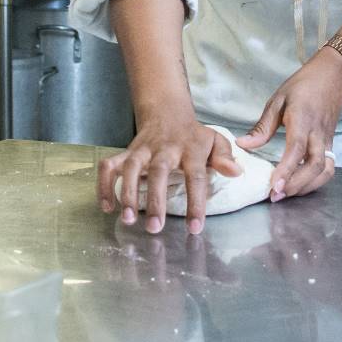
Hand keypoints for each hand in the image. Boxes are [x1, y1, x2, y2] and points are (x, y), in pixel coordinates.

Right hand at [98, 115, 242, 234]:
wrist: (167, 113)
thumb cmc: (194, 136)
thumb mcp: (215, 141)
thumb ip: (225, 157)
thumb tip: (237, 172)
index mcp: (191, 149)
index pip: (195, 176)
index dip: (195, 203)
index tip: (195, 228)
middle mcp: (165, 148)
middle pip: (159, 171)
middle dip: (155, 200)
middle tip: (155, 228)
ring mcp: (142, 149)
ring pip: (130, 167)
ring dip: (127, 193)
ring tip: (129, 219)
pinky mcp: (126, 152)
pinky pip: (109, 166)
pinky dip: (104, 185)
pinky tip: (107, 207)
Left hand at [239, 54, 341, 201]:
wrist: (333, 76)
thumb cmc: (303, 85)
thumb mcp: (278, 100)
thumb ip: (262, 127)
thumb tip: (242, 145)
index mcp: (303, 119)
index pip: (297, 149)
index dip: (286, 169)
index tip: (274, 185)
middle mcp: (318, 133)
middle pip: (315, 166)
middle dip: (296, 185)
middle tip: (276, 196)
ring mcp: (328, 140)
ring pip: (325, 171)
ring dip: (307, 187)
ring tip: (286, 194)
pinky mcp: (331, 144)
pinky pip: (328, 168)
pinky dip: (317, 181)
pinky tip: (300, 186)